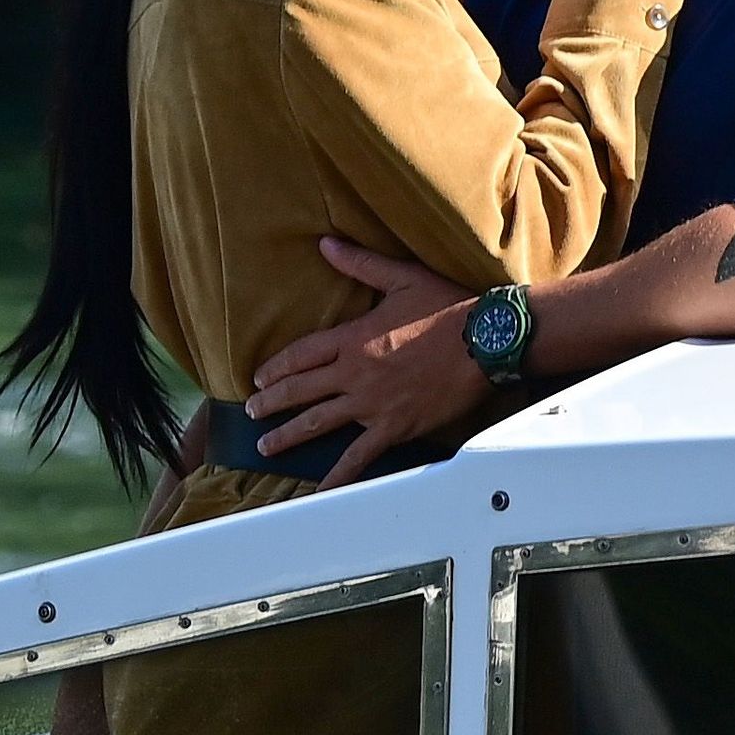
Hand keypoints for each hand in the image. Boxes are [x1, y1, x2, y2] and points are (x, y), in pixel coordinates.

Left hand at [247, 239, 486, 487]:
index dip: (277, 367)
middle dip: (271, 402)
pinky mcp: (393, 427)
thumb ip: (360, 263)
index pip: (302, 355)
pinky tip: (321, 490)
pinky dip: (339, 475)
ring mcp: (371, 404)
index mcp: (353, 339)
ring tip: (267, 446)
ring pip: (318, 422)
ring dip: (288, 435)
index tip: (260, 378)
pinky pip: (359, 456)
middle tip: (250, 413)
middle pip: (300, 390)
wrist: (483, 342)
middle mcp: (354, 374)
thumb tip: (326, 244)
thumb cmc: (448, 308)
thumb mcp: (401, 278)